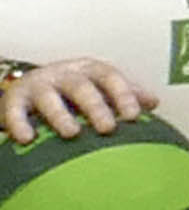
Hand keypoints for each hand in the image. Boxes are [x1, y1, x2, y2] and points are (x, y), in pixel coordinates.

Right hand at [0, 58, 149, 145]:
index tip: (133, 115)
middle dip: (96, 106)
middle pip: (82, 87)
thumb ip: (124, 94)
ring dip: (61, 115)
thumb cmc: (73, 93)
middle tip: (108, 128)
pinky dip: (19, 123)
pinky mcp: (14, 99)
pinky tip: (27, 139)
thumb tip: (153, 102)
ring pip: (49, 97)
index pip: (110, 77)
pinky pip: (15, 111)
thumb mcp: (99, 88)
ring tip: (71, 133)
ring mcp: (38, 85)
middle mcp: (64, 74)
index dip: (123, 94)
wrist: (28, 89)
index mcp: (90, 70)